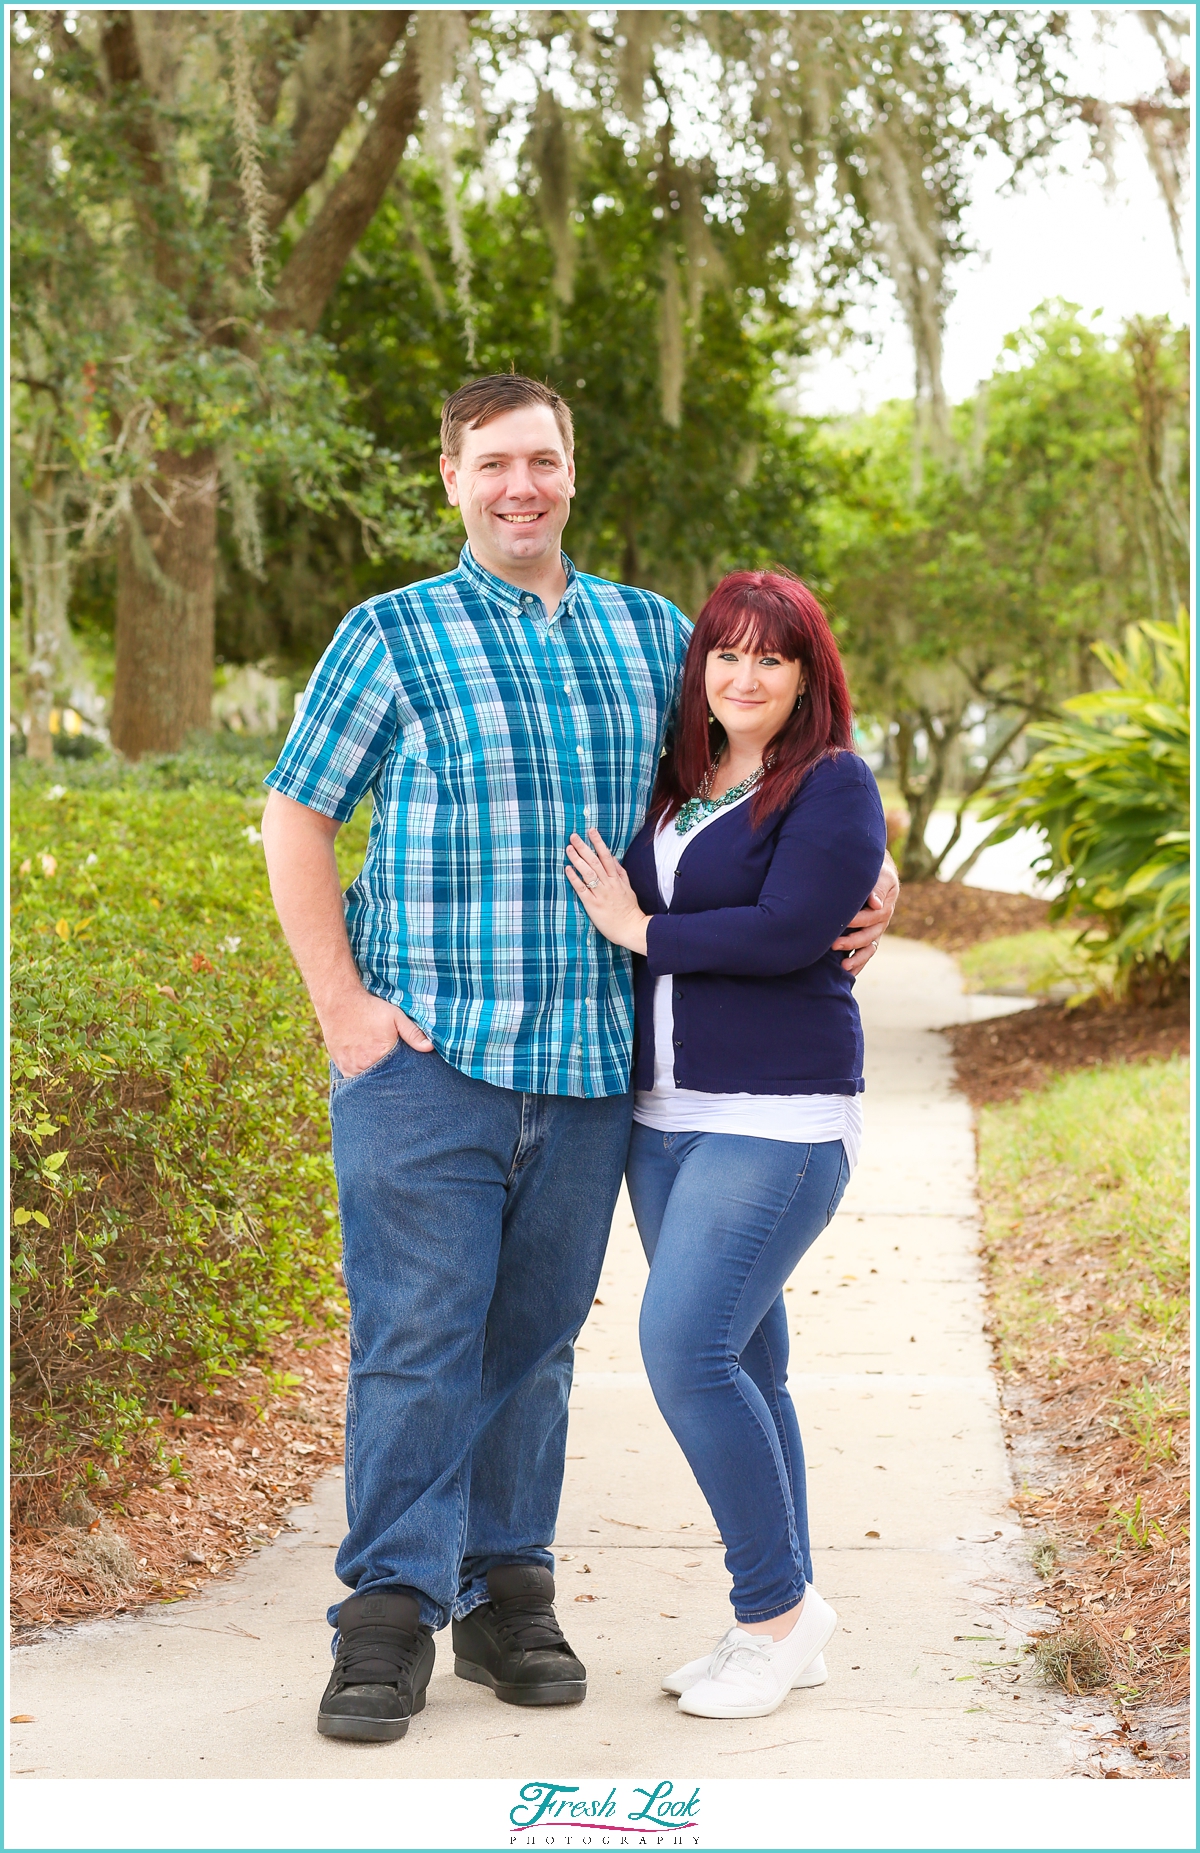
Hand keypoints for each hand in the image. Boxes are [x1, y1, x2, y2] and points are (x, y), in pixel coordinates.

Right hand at [322, 987, 432, 1077]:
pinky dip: (361, 1078)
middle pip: (381, 1082)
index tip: (409, 1079)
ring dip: (374, 1080)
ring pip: (366, 1082)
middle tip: (396, 1080)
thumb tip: (429, 1047)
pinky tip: (368, 1071)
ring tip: (381, 1075)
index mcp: (380, 1055)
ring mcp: (350, 1067)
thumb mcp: (395, 1017)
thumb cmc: (369, 1009)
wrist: (339, 1002)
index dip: (403, 1078)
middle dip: (389, 1082)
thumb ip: (413, 1033)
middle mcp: (364, 1065)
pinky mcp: (341, 1066)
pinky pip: (352, 1080)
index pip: (397, 1076)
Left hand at [565, 829, 649, 954]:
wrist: (632, 928)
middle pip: (595, 861)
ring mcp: (600, 893)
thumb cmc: (629, 910)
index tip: (591, 831)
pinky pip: (582, 889)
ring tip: (569, 849)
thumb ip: (620, 873)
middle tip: (573, 836)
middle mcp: (608, 884)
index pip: (606, 856)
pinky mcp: (593, 904)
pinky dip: (574, 878)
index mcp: (616, 879)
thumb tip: (613, 858)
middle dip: (584, 847)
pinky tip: (567, 869)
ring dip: (577, 859)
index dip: (598, 842)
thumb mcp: (628, 888)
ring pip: (588, 872)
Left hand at [832, 853, 898, 972]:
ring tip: (844, 966)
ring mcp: (875, 931)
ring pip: (869, 949)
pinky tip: (847, 972)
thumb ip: (877, 888)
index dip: (857, 920)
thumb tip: (875, 903)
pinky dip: (858, 964)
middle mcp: (881, 922)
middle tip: (833, 944)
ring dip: (857, 959)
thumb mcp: (881, 875)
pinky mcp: (868, 937)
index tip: (840, 921)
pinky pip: (866, 954)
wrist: (877, 873)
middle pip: (869, 935)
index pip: (872, 916)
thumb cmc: (876, 872)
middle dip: (852, 941)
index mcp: (884, 906)